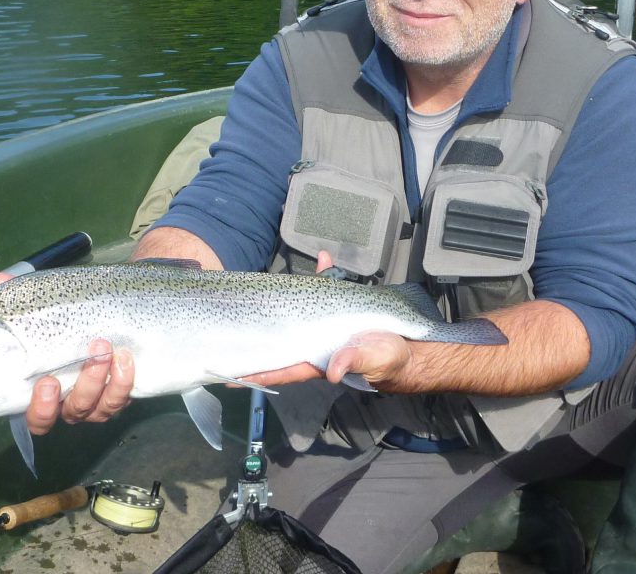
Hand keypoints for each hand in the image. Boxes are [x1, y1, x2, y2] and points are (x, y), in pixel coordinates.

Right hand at [0, 272, 135, 437]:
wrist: (121, 302)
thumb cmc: (72, 308)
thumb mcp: (42, 300)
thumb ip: (21, 294)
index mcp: (25, 378)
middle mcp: (53, 396)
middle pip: (39, 421)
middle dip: (43, 406)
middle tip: (48, 380)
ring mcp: (85, 398)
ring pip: (81, 410)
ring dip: (89, 383)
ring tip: (99, 349)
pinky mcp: (115, 394)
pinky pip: (116, 400)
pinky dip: (119, 382)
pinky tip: (122, 358)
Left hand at [237, 252, 410, 390]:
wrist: (410, 348)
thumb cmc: (389, 360)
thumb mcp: (374, 362)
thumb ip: (353, 363)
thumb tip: (332, 372)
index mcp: (319, 360)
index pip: (282, 367)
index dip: (258, 370)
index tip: (228, 373)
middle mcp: (316, 344)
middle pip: (280, 342)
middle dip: (256, 341)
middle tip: (225, 336)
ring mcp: (326, 328)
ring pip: (298, 315)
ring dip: (284, 303)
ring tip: (256, 297)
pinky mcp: (341, 313)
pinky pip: (328, 292)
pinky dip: (326, 276)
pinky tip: (324, 261)